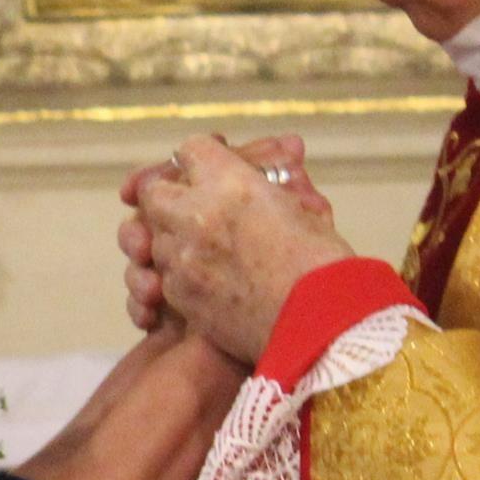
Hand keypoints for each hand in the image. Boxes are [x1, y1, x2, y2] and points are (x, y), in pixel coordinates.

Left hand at [131, 136, 353, 365]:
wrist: (323, 330)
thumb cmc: (325, 268)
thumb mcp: (310, 210)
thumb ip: (284, 180)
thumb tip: (286, 153)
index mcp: (231, 184)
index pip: (192, 150)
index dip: (202, 158)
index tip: (210, 168)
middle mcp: (197, 215)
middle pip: (155, 190)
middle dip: (172, 195)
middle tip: (196, 205)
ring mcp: (182, 258)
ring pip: (154, 235)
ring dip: (173, 236)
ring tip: (206, 247)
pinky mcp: (179, 296)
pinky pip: (163, 275)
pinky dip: (178, 273)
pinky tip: (207, 278)